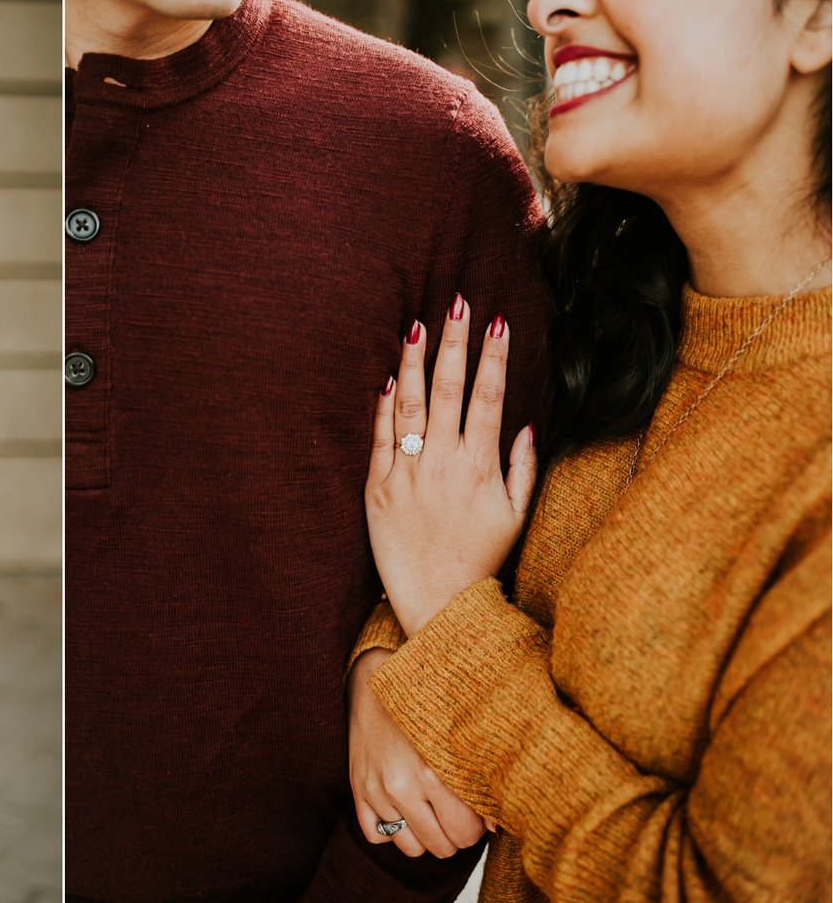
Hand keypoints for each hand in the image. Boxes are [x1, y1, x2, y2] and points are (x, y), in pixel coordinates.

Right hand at [348, 648, 488, 856]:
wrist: (373, 686)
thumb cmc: (424, 711)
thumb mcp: (457, 742)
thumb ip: (478, 783)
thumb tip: (495, 829)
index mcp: (433, 771)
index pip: (464, 832)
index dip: (474, 829)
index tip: (474, 817)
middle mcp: (401, 785)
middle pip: (439, 845)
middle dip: (453, 838)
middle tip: (455, 820)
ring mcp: (376, 790)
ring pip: (409, 847)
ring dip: (423, 838)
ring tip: (431, 818)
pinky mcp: (357, 790)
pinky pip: (375, 835)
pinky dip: (391, 832)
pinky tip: (402, 813)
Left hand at [365, 296, 535, 635]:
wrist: (435, 601)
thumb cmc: (480, 558)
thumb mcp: (516, 515)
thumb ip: (524, 468)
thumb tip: (527, 425)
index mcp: (482, 466)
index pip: (490, 397)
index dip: (492, 357)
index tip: (496, 320)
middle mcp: (443, 463)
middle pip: (447, 390)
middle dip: (454, 343)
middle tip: (457, 301)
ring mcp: (406, 473)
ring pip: (408, 406)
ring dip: (412, 362)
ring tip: (416, 324)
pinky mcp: (375, 488)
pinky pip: (378, 438)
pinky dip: (382, 405)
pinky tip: (387, 376)